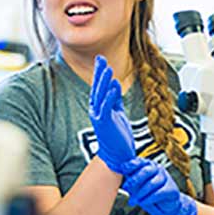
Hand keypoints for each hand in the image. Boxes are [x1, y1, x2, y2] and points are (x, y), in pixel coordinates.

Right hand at [89, 55, 135, 173]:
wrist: (118, 155)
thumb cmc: (117, 136)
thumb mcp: (117, 113)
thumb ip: (115, 100)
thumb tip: (115, 84)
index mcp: (99, 107)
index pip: (99, 87)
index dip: (99, 73)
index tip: (101, 59)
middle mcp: (96, 110)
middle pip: (97, 88)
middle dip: (99, 73)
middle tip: (101, 59)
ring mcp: (99, 117)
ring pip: (100, 96)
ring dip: (104, 82)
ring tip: (108, 69)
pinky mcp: (104, 123)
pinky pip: (106, 107)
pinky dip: (110, 96)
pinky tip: (114, 86)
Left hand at [121, 157, 197, 214]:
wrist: (164, 207)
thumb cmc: (147, 194)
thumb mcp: (136, 185)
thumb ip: (130, 178)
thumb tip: (119, 171)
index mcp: (148, 165)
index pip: (140, 162)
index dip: (131, 165)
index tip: (122, 168)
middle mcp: (158, 169)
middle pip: (146, 171)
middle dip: (135, 179)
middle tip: (126, 187)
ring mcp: (166, 178)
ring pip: (152, 183)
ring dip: (140, 193)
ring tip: (132, 201)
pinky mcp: (172, 189)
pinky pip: (159, 193)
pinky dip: (149, 198)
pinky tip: (143, 202)